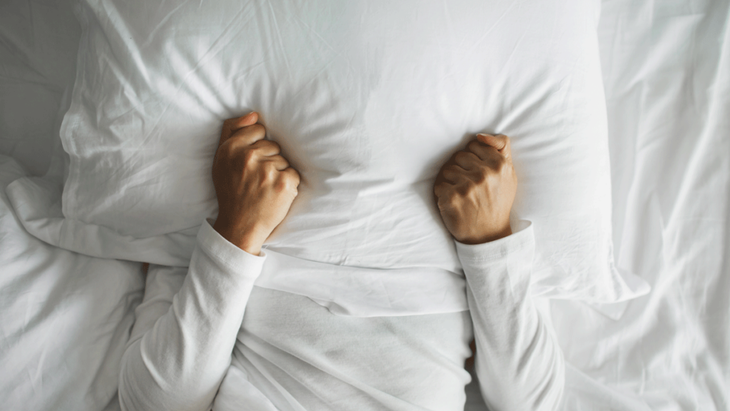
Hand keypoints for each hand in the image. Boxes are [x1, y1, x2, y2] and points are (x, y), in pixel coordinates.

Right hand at [212, 112, 299, 254]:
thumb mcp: (221, 159)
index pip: (258, 130)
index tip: (249, 164)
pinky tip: (274, 194)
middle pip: (272, 145)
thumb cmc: (231, 191)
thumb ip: (232, 131)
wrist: (239, 226)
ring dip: (277, 173)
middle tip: (254, 180)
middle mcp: (247, 157)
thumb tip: (254, 114)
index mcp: (230, 149)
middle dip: (267, 161)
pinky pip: (293, 173)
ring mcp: (266, 171)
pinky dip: (288, 185)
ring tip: (263, 188)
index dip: (256, 147)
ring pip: (283, 160)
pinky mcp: (283, 184)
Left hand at [433, 133, 516, 243]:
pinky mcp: (452, 198)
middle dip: (461, 169)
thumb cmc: (497, 202)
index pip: (473, 145)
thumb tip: (481, 135)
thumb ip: (501, 149)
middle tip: (470, 188)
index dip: (473, 159)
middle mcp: (485, 174)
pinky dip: (443, 195)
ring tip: (462, 196)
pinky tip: (454, 204)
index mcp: (500, 164)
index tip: (477, 173)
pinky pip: (439, 185)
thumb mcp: (509, 174)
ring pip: (447, 169)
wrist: (489, 236)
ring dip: (450, 182)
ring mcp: (468, 186)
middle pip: (459, 156)